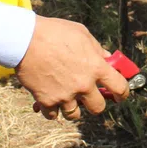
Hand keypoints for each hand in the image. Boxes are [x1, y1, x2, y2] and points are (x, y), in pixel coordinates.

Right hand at [15, 16, 129, 120]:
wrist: (24, 39)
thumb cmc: (54, 32)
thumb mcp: (82, 34)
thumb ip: (96, 49)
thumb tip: (106, 58)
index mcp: (96, 67)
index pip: (119, 87)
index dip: (122, 93)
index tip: (119, 96)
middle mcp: (83, 85)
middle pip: (98, 108)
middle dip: (95, 104)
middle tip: (89, 98)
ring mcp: (65, 95)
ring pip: (74, 115)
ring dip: (72, 108)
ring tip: (66, 97)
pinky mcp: (46, 101)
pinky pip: (53, 115)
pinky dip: (52, 110)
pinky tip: (50, 99)